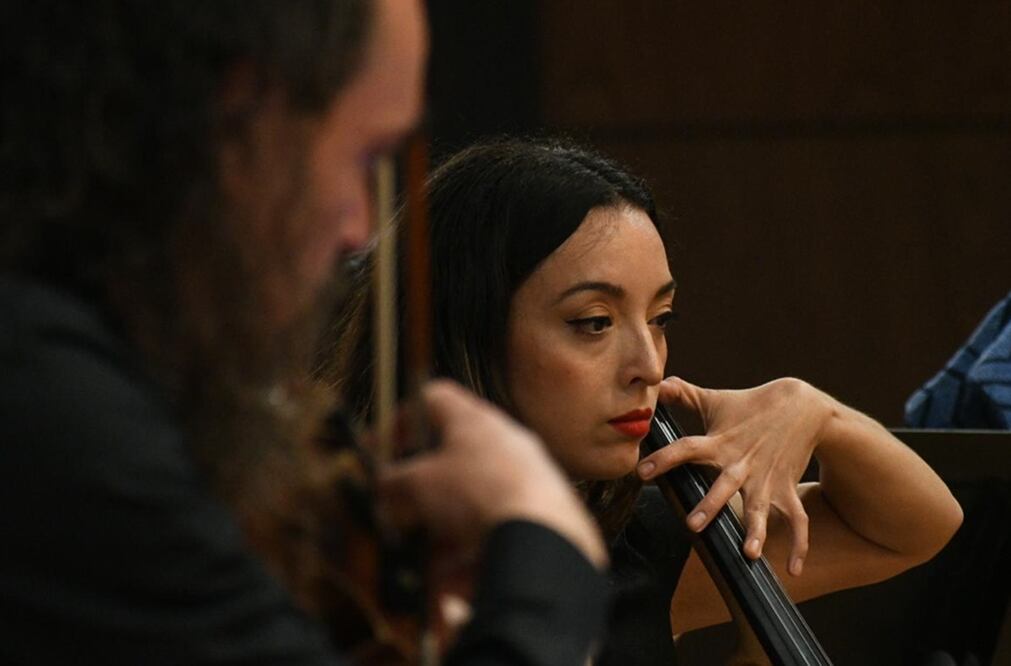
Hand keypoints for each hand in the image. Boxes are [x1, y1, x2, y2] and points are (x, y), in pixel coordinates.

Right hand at [377, 380, 606, 568]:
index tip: (381, 450)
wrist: (543, 535)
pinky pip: (496, 521)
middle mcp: (506, 439)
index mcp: (475, 419)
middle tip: (401, 506)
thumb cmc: (477, 495)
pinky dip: (472, 542)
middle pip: (453, 451)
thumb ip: (393, 482)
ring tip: (427, 547)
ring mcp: (529, 472)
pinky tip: (459, 568)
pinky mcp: (543, 508)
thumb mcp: (418, 485)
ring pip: (473, 492)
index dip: (400, 421)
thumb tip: (383, 485)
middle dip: (422, 483)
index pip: (432, 398)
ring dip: (443, 518)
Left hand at [637, 376, 833, 574]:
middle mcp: (741, 464)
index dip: (664, 458)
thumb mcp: (715, 399)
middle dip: (710, 505)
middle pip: (724, 486)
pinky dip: (799, 545)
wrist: (802, 405)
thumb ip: (684, 395)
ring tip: (748, 553)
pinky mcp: (786, 487)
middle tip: (693, 525)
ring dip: (756, 530)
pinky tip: (793, 570)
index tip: (642, 471)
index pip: (687, 449)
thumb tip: (656, 383)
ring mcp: (766, 478)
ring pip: (761, 507)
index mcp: (719, 443)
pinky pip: (798, 520)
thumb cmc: (750, 405)